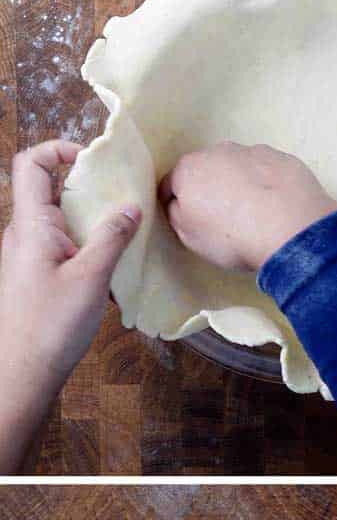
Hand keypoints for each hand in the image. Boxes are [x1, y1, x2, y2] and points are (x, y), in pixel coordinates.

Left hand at [0, 140, 140, 472]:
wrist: (24, 369)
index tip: (94, 160)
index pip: (32, 164)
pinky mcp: (36, 276)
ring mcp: (28, 256)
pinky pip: (63, 248)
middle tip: (124, 203)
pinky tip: (110, 271)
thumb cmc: (52, 323)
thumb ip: (111, 238)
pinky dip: (88, 249)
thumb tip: (130, 208)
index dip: (59, 150)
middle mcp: (24, 234)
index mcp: (31, 225)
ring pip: (62, 223)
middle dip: (89, 191)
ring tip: (124, 239)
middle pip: (52, 191)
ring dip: (92, 224)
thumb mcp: (91, 278)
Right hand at [158, 142, 336, 272]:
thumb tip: (180, 204)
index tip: (189, 218)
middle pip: (209, 170)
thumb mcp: (191, 238)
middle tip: (228, 217)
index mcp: (189, 169)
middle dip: (214, 188)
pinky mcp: (286, 160)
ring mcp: (256, 152)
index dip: (177, 202)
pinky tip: (282, 205)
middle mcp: (219, 151)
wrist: (290, 230)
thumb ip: (178, 215)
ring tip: (259, 212)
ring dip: (245, 183)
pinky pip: (272, 171)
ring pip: (242, 166)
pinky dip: (273, 184)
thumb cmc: (234, 237)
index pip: (172, 184)